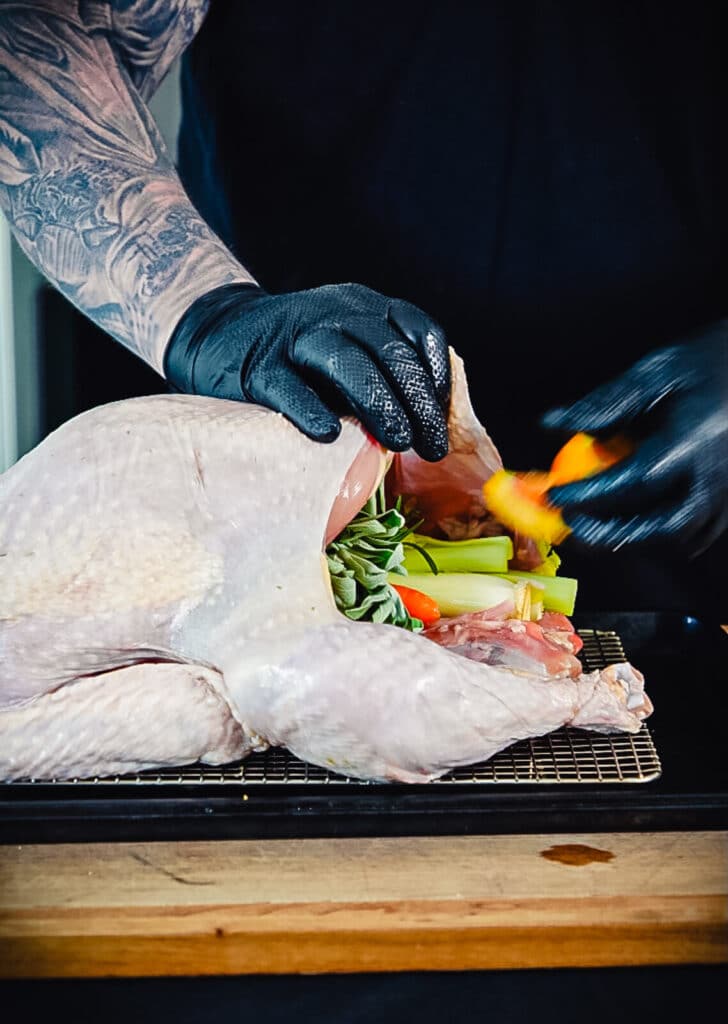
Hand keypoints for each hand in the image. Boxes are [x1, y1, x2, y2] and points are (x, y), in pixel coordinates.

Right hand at [163, 282, 450, 460]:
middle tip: (431, 446)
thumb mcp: (348, 347)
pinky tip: (329, 435)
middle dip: (417, 401)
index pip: (417, 329)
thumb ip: (384, 372)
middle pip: (388, 349)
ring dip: (378, 402)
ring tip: (398, 442)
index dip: (436, 375)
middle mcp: (334, 312)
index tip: (443, 418)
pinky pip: (287, 386)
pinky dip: (310, 409)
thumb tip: (429, 423)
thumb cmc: (298, 359)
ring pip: (345, 361)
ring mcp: (294, 336)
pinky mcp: (257, 366)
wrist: (217, 334)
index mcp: (364, 306)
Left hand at [541, 323, 727, 550]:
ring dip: (632, 540)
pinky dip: (658, 536)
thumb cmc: (712, 362)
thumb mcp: (656, 372)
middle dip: (609, 535)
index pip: (634, 481)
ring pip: (679, 539)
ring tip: (593, 526)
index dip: (589, 495)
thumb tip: (553, 422)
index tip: (553, 497)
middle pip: (660, 528)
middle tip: (570, 524)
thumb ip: (604, 403)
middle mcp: (715, 477)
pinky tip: (632, 523)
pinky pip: (695, 534)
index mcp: (693, 442)